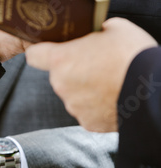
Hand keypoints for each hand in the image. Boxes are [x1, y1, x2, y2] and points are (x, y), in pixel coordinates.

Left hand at [25, 18, 156, 131]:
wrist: (153, 92)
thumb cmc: (134, 56)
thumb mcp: (114, 29)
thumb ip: (92, 34)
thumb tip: (93, 36)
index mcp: (62, 60)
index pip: (35, 56)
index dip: (42, 52)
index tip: (51, 52)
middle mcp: (61, 85)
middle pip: (59, 76)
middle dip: (73, 70)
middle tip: (97, 65)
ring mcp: (73, 106)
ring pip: (73, 94)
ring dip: (86, 89)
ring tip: (110, 82)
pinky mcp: (86, 122)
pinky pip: (87, 111)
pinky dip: (97, 105)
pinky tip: (113, 97)